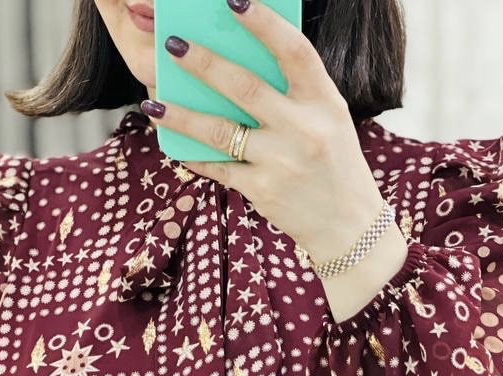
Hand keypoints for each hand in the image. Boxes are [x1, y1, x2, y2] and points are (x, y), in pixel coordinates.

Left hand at [145, 0, 405, 265]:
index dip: (264, 23)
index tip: (234, 1)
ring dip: (182, 115)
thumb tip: (241, 61)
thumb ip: (295, 92)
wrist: (348, 227)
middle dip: (204, 63)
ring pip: (220, 131)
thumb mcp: (329, 119)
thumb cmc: (335, 163)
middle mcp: (303, 129)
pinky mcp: (262, 191)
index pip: (294, 51)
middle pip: (245, 87)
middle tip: (173, 44)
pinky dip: (194, 155)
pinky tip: (173, 144)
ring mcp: (281, 162)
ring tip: (154, 102)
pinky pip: (219, 167)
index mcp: (324, 102)